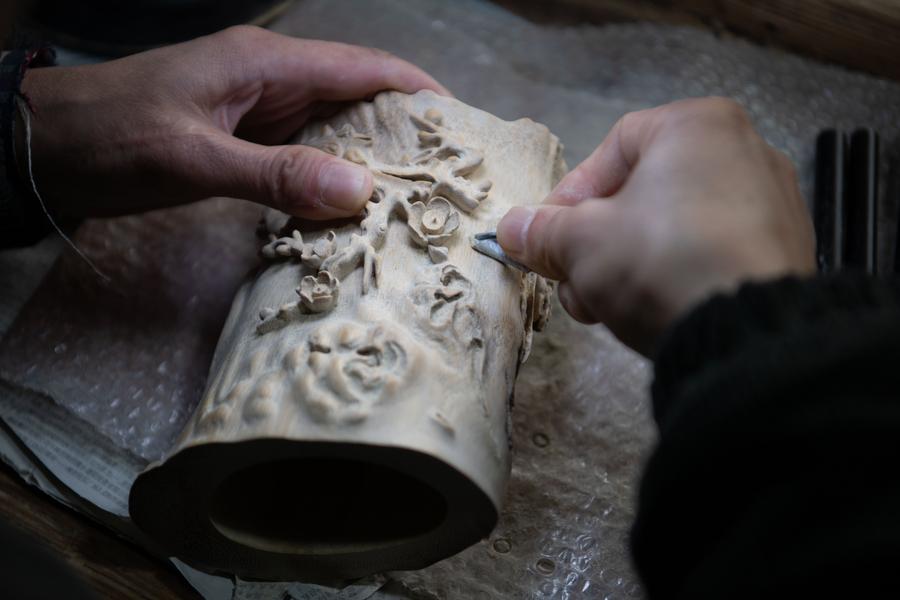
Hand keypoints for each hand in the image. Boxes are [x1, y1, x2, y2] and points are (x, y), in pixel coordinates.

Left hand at [20, 25, 448, 218]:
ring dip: (371, 160)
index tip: (462, 127)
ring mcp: (257, 111)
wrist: (46, 147)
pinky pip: (304, 155)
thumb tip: (362, 194)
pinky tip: (352, 209)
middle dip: (404, 132)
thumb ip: (276, 174)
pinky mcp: (243, 141)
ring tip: (415, 200)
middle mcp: (271, 81)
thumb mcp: (194, 157)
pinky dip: (332, 178)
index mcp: (266, 64)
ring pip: (333, 129)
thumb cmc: (113, 139)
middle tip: (447, 178)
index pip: (362, 67)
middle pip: (357, 98)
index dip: (417, 92)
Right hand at [497, 98, 814, 353]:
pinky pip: (713, 253)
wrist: (748, 333)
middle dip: (597, 243)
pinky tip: (655, 311)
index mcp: (698, 125)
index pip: (611, 150)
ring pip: (675, 228)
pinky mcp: (785, 252)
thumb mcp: (581, 243)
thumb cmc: (659, 261)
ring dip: (628, 265)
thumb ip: (542, 231)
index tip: (549, 239)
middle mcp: (745, 150)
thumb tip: (513, 228)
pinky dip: (677, 276)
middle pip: (643, 193)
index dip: (569, 197)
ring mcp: (773, 203)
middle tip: (575, 282)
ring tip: (608, 306)